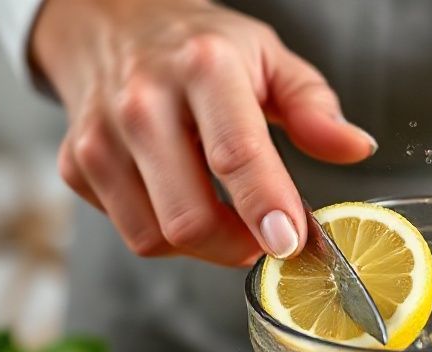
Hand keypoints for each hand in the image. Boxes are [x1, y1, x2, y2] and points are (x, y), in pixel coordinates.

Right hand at [31, 0, 376, 264]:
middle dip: (237, 246)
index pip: (235, 153)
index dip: (266, 207)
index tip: (291, 243)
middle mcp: (143, 103)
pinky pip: (132, 233)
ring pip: (155, 237)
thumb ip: (315, 107)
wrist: (110, 24)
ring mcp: (100, 138)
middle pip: (188, 217)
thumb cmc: (200, 48)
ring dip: (204, 248)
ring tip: (228, 219)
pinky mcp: (76, 166)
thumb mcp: (268, 57)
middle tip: (267, 238)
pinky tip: (183, 200)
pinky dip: (167, 235)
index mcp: (203, 68)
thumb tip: (355, 149)